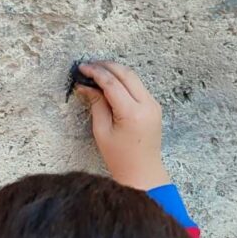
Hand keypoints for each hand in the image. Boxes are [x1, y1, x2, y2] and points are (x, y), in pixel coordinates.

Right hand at [76, 61, 170, 189]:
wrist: (143, 171)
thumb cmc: (120, 157)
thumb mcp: (102, 131)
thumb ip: (96, 104)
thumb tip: (86, 85)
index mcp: (132, 113)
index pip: (112, 83)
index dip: (96, 73)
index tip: (82, 68)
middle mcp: (147, 106)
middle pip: (126, 74)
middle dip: (106, 66)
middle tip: (88, 65)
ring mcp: (154, 105)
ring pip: (134, 78)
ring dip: (116, 71)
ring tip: (97, 71)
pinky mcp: (154, 107)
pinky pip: (139, 87)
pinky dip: (124, 80)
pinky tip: (110, 82)